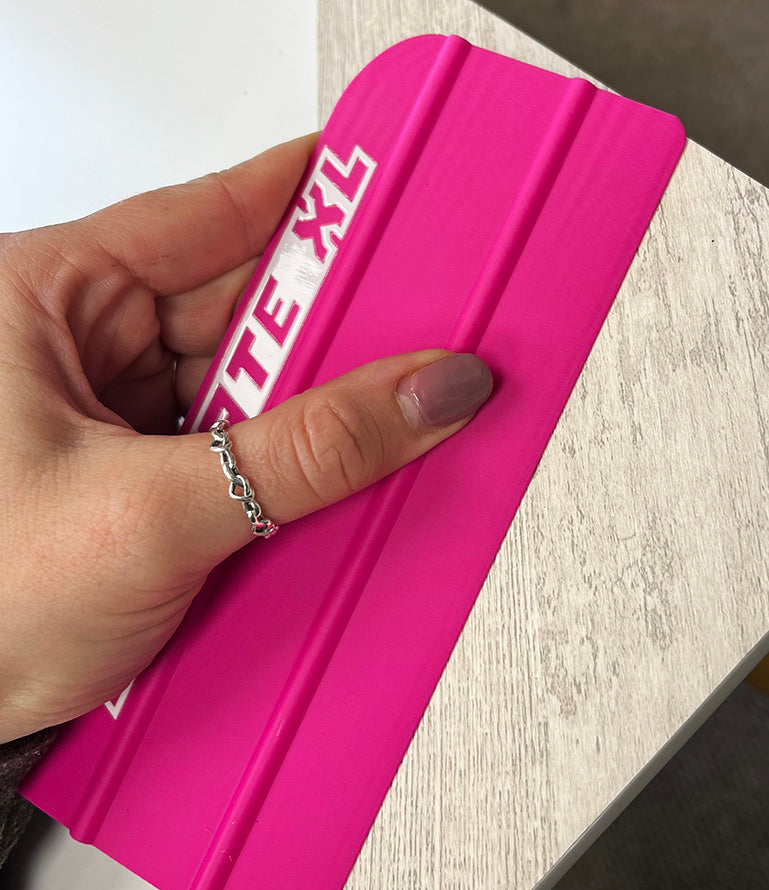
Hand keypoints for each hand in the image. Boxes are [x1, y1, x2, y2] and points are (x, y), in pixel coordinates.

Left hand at [0, 136, 491, 742]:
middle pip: (244, 305)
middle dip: (333, 330)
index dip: (309, 200)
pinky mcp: (150, 471)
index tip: (392, 192)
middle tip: (416, 336)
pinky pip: (247, 440)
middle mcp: (81, 345)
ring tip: (385, 414)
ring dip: (319, 406)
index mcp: (43, 299)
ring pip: (255, 379)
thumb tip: (421, 395)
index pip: (202, 212)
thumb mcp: (155, 514)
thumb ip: (307, 452)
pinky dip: (297, 457)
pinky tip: (338, 467)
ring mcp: (119, 412)